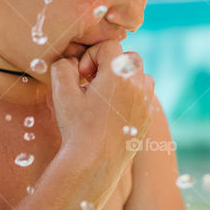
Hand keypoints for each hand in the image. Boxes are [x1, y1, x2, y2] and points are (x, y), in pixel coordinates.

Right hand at [48, 40, 154, 168]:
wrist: (94, 164)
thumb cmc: (78, 128)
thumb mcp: (62, 93)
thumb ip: (63, 67)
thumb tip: (70, 61)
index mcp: (119, 73)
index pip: (109, 45)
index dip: (92, 56)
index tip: (83, 77)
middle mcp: (138, 85)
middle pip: (129, 57)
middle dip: (110, 65)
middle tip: (92, 84)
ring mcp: (145, 103)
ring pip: (142, 76)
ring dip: (125, 79)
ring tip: (105, 96)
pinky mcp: (147, 119)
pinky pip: (144, 97)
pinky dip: (131, 97)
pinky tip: (112, 112)